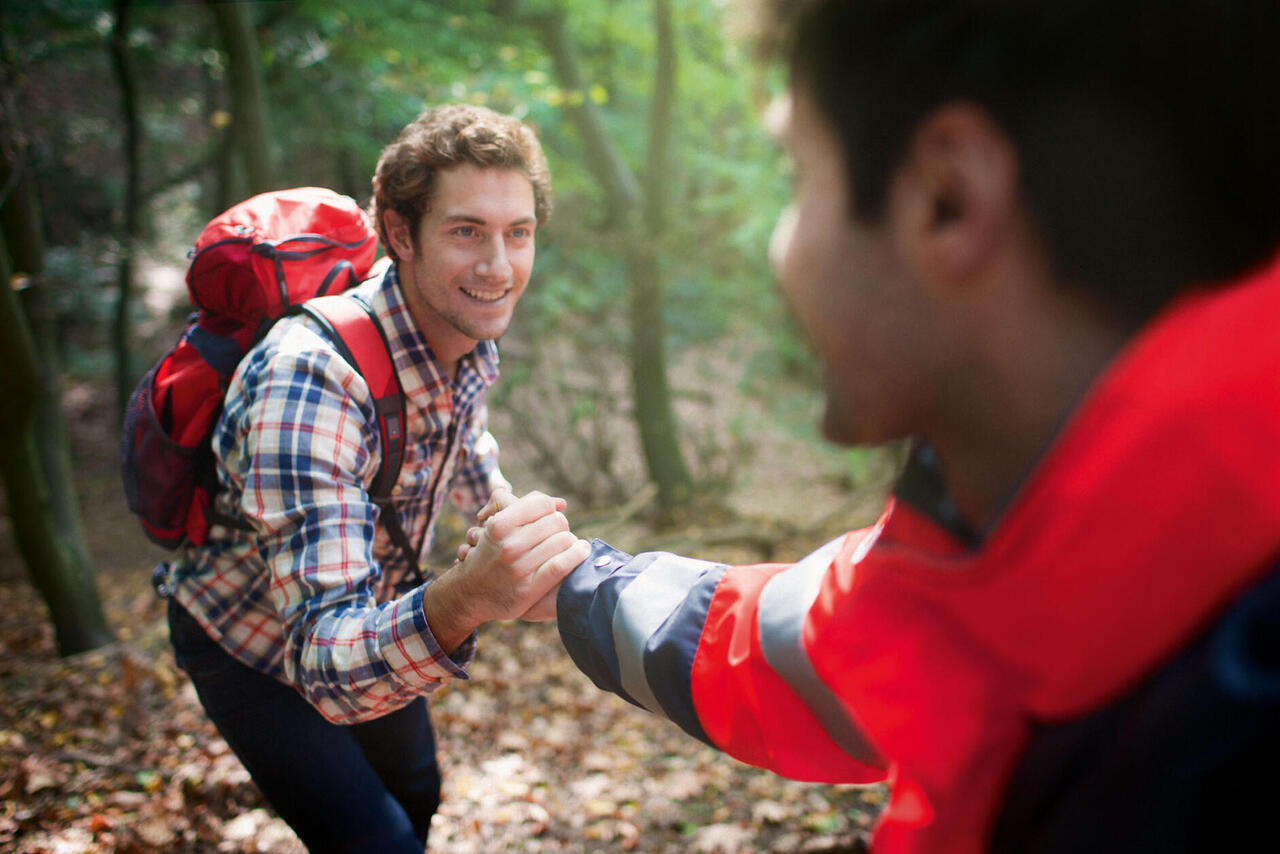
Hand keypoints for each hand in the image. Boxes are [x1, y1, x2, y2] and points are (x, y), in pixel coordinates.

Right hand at [423, 489, 588, 649]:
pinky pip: (561, 565)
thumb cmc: (489, 552)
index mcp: (499, 526)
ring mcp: (519, 569)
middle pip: (557, 521)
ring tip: (567, 544)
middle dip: (560, 525)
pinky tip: (581, 550)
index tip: (548, 516)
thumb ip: (523, 505)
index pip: (542, 503)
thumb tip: (561, 503)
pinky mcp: (529, 590)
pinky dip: (577, 555)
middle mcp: (508, 546)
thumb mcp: (496, 523)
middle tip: (555, 534)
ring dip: (570, 541)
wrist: (469, 593)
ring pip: (564, 540)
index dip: (550, 507)